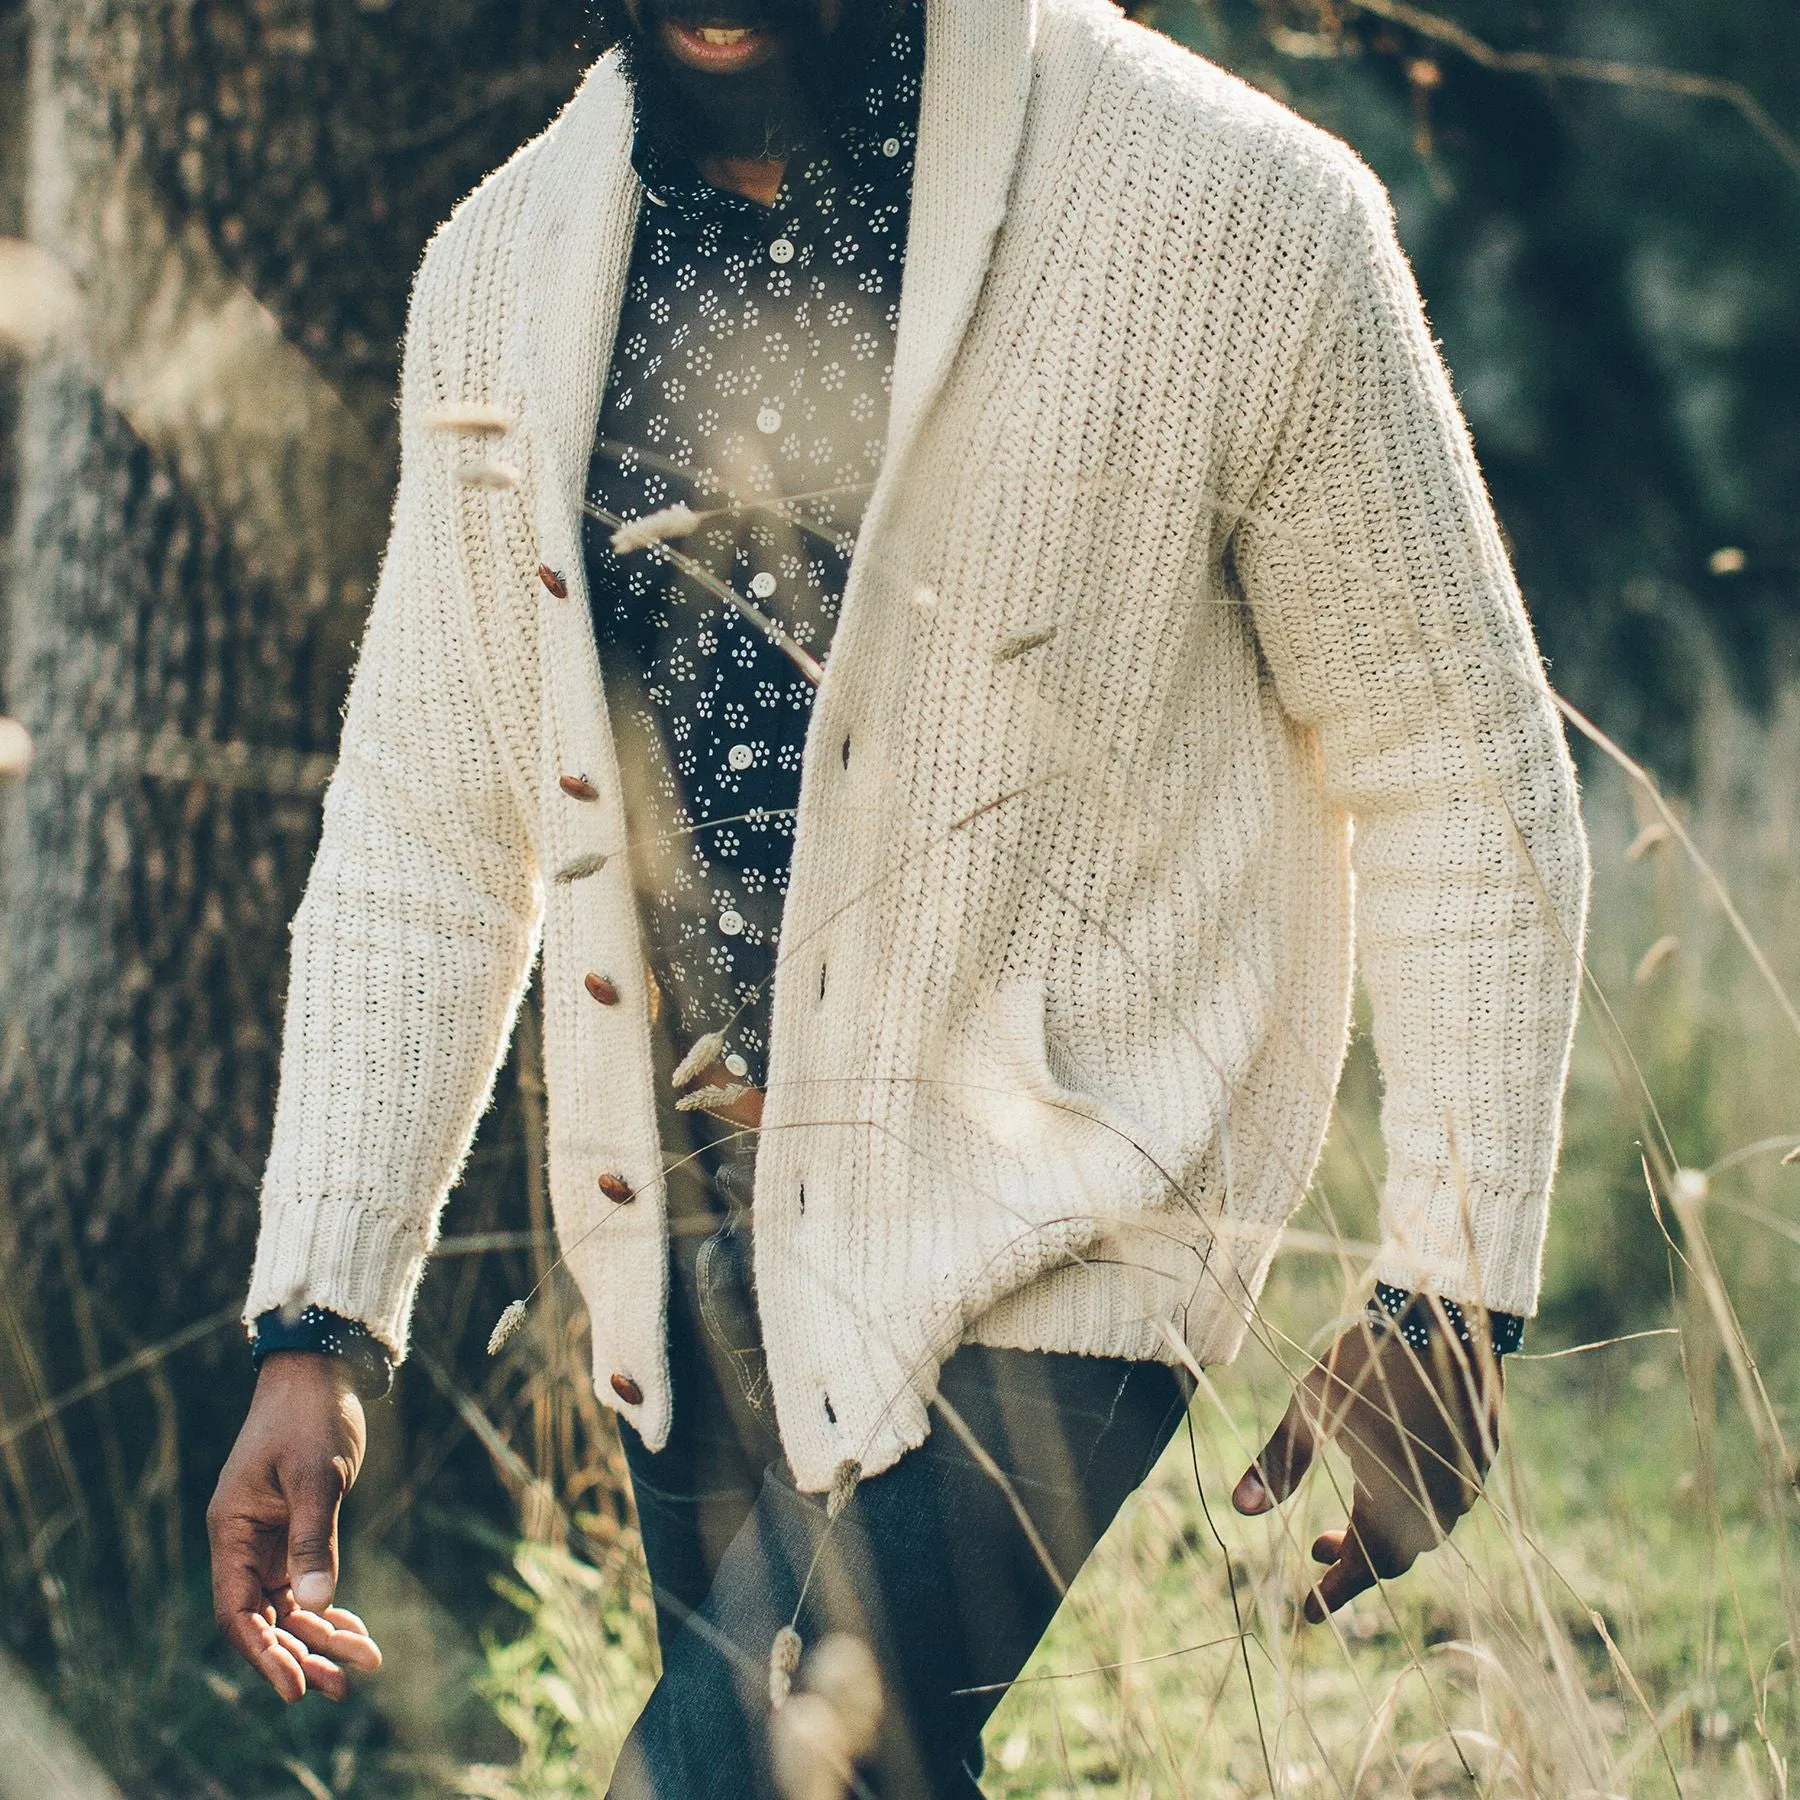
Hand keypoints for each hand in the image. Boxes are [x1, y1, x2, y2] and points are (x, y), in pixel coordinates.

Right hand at [207, 1352, 383, 1700]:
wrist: (320, 1372)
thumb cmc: (310, 1417)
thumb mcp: (316, 1477)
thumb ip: (314, 1539)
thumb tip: (316, 1605)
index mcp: (232, 1532)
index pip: (237, 1612)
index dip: (263, 1654)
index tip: (295, 1688)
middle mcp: (244, 1543)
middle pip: (264, 1618)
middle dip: (302, 1655)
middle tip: (344, 1687)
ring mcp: (268, 1540)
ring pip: (289, 1606)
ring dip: (321, 1637)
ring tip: (363, 1665)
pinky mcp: (294, 1531)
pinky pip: (306, 1583)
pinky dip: (329, 1607)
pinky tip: (356, 1632)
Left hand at [1231, 1309, 1502, 1621]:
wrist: (1442, 1316)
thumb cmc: (1365, 1362)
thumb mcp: (1310, 1410)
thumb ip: (1280, 1463)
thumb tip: (1240, 1510)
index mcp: (1396, 1504)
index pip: (1364, 1570)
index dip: (1334, 1593)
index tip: (1307, 1612)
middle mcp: (1438, 1505)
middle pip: (1395, 1553)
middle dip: (1353, 1557)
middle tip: (1314, 1549)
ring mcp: (1465, 1481)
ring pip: (1422, 1526)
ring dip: (1381, 1528)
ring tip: (1344, 1515)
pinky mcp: (1481, 1454)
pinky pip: (1443, 1497)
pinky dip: (1410, 1501)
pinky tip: (1387, 1477)